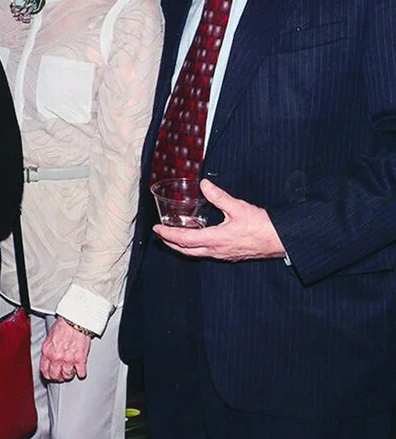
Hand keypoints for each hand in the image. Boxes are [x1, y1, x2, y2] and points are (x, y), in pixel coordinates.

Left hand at [40, 318, 90, 381]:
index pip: (44, 370)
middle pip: (55, 376)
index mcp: (47, 351)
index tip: (51, 375)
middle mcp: (56, 357)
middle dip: (58, 377)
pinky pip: (81, 373)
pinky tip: (80, 369)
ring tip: (71, 371)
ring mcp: (68, 359)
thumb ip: (48, 349)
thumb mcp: (49, 337)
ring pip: (67, 376)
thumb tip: (48, 358)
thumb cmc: (63, 325)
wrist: (75, 320)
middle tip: (61, 375)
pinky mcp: (80, 359)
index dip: (48, 375)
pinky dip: (81, 373)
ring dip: (69, 375)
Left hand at [155, 179, 284, 260]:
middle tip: (159, 234)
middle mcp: (216, 250)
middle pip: (186, 250)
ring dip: (182, 246)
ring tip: (173, 236)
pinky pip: (206, 252)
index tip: (156, 229)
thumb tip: (204, 184)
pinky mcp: (229, 254)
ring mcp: (223, 254)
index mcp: (216, 239)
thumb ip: (219, 196)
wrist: (281, 240)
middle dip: (170, 243)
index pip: (184, 240)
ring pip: (195, 253)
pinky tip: (196, 238)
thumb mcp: (238, 207)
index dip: (168, 235)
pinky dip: (195, 246)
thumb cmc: (263, 226)